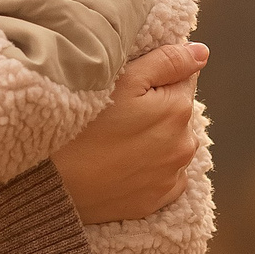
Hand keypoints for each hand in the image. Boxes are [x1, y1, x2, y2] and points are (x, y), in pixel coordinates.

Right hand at [52, 41, 207, 223]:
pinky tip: (124, 163)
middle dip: (157, 109)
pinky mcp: (156, 201)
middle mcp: (185, 145)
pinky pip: (165, 176)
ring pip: (172, 145)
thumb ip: (168, 61)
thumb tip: (202, 53)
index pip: (184, 78)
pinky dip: (151, 167)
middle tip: (117, 114)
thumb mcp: (123, 79)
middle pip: (178, 113)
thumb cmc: (83, 125)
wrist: (52, 183)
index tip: (131, 87)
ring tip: (117, 140)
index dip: (157, 77)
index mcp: (179, 109)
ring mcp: (171, 176)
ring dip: (155, 139)